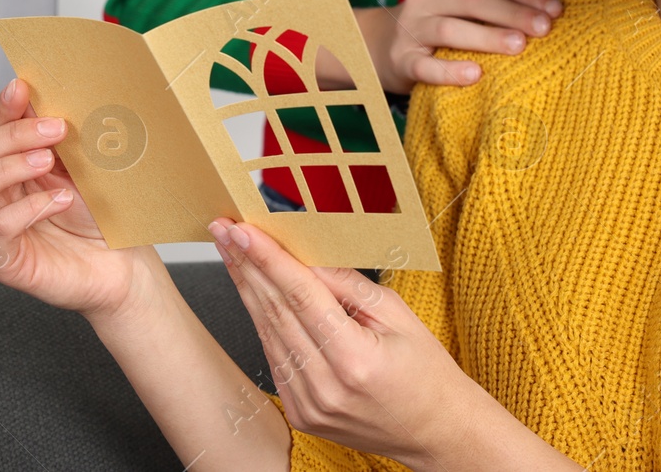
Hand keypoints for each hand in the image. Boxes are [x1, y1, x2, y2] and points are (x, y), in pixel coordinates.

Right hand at [0, 78, 157, 318]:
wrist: (118, 263)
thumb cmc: (94, 215)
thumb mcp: (76, 166)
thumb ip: (56, 136)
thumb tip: (48, 94)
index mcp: (2, 167)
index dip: (2, 108)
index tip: (23, 89)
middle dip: (11, 135)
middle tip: (54, 129)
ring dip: (9, 168)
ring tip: (48, 161)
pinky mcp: (2, 261)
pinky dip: (28, 208)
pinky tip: (58, 199)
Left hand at [207, 218, 486, 469]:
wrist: (435, 431)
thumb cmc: (425, 372)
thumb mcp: (398, 314)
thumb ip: (348, 285)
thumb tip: (306, 257)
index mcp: (355, 359)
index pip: (300, 295)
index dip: (268, 258)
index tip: (241, 229)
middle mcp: (325, 387)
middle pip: (275, 312)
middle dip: (247, 265)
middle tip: (224, 231)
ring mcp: (308, 406)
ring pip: (267, 333)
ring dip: (248, 290)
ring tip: (233, 254)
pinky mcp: (300, 414)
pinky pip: (274, 357)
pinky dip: (263, 322)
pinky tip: (254, 293)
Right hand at [358, 0, 563, 92]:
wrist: (380, 47)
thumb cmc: (438, 24)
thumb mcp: (462, 1)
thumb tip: (547, 0)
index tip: (557, 10)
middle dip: (514, 13)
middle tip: (546, 29)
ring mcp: (411, 28)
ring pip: (451, 28)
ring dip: (488, 36)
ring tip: (519, 46)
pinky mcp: (401, 60)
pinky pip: (426, 66)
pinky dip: (450, 70)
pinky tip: (475, 74)